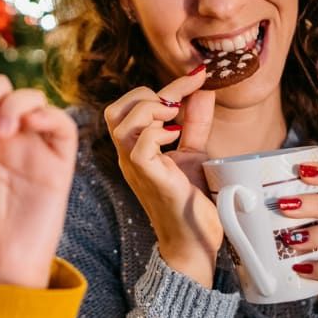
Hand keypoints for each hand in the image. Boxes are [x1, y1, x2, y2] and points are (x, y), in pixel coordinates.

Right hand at [104, 67, 220, 286]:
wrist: (194, 243)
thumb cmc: (190, 202)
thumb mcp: (194, 153)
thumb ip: (195, 122)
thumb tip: (203, 90)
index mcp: (135, 148)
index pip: (132, 106)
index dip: (167, 86)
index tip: (198, 74)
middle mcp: (129, 156)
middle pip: (115, 111)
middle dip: (147, 96)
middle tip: (177, 106)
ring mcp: (135, 168)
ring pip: (122, 124)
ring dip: (151, 111)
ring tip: (175, 120)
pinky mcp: (149, 178)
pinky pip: (139, 147)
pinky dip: (158, 133)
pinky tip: (176, 137)